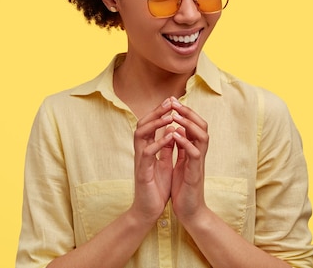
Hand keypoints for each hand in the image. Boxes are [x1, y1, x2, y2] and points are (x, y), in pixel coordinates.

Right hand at [130, 98, 176, 224]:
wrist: (149, 211)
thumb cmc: (156, 187)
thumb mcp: (163, 163)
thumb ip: (165, 148)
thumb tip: (172, 131)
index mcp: (147, 149)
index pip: (150, 125)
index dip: (159, 112)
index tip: (172, 101)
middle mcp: (141, 152)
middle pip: (142, 124)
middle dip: (156, 112)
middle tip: (170, 102)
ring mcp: (140, 161)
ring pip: (141, 134)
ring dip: (156, 124)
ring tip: (170, 116)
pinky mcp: (142, 172)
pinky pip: (147, 154)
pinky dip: (158, 143)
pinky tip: (170, 137)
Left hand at [168, 97, 209, 220]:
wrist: (190, 212)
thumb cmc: (184, 188)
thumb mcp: (180, 163)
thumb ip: (180, 148)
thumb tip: (177, 130)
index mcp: (193, 151)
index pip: (194, 125)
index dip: (185, 112)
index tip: (172, 101)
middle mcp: (199, 154)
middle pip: (201, 126)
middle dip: (188, 112)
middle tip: (174, 102)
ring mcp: (199, 163)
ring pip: (202, 137)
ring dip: (189, 124)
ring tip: (176, 116)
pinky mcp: (195, 174)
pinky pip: (195, 154)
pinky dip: (186, 143)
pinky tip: (176, 136)